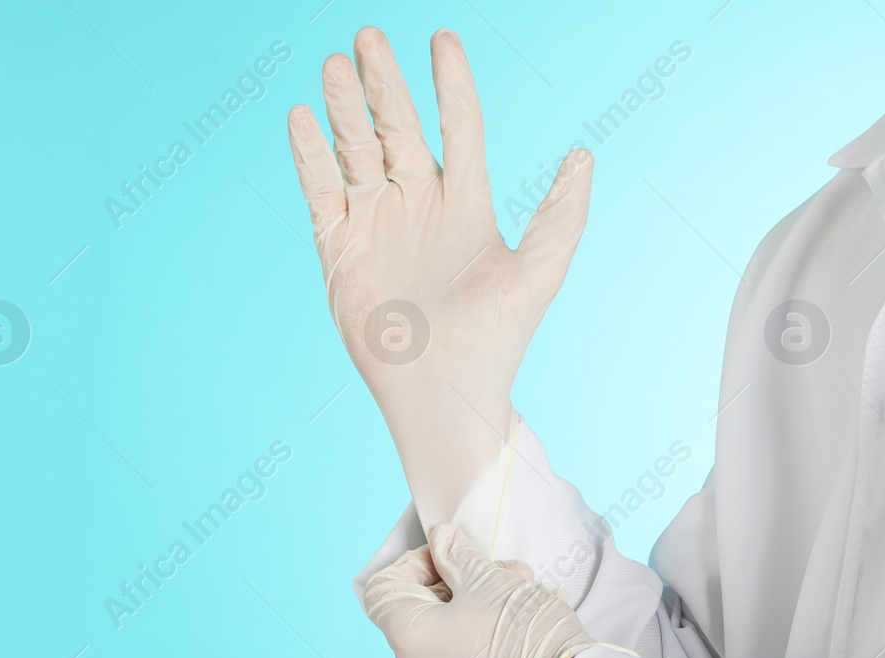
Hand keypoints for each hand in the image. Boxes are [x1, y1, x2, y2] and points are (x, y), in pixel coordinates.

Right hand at [287, 28, 593, 530]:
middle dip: (382, 83)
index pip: (457, 127)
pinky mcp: (341, 251)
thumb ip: (563, 214)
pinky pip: (321, 193)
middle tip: (367, 36)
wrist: (441, 394)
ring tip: (334, 64)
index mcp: (465, 204)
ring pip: (355, 151)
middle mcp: (417, 206)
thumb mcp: (540, 273)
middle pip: (396, 128)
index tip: (442, 39)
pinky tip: (301, 120)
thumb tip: (583, 155)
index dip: (450, 84)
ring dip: (344, 108)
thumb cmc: (497, 342)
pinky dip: (310, 157)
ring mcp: (376, 226)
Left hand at [362, 524, 594, 657]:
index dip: (414, 563)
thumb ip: (456, 555)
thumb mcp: (489, 581)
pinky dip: (483, 640)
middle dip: (460, 581)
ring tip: (526, 592)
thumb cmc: (525, 637)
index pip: (383, 589)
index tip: (451, 556)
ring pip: (445, 637)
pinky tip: (525, 625)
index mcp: (407, 638)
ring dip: (479, 607)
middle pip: (420, 612)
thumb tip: (440, 540)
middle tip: (504, 570)